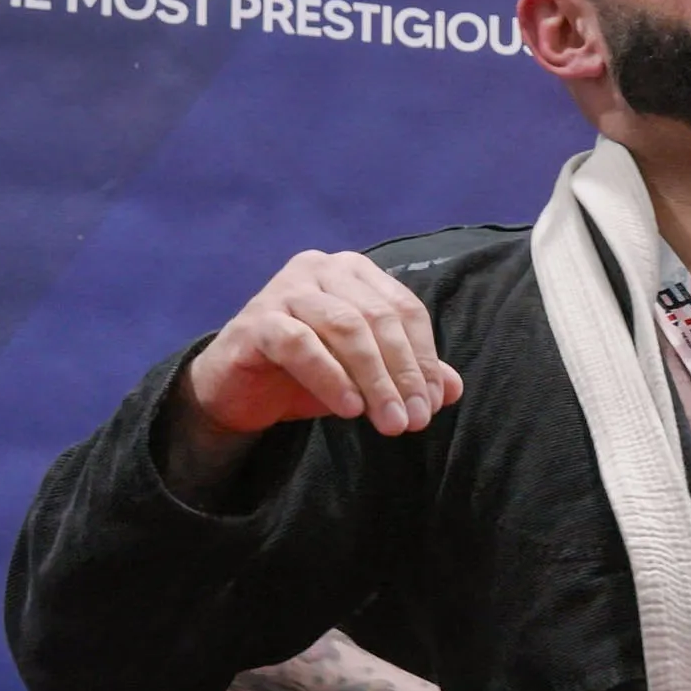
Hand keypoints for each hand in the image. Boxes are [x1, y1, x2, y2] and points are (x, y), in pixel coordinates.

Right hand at [168, 250, 460, 479]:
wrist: (237, 390)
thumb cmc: (305, 373)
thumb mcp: (363, 375)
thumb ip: (406, 374)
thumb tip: (453, 389)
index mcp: (353, 271)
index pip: (404, 309)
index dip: (424, 358)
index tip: (433, 404)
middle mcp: (320, 268)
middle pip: (378, 317)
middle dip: (403, 373)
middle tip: (415, 420)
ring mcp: (285, 289)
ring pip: (345, 327)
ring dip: (374, 379)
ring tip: (390, 422)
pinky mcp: (257, 320)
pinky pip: (301, 345)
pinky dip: (330, 377)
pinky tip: (349, 409)